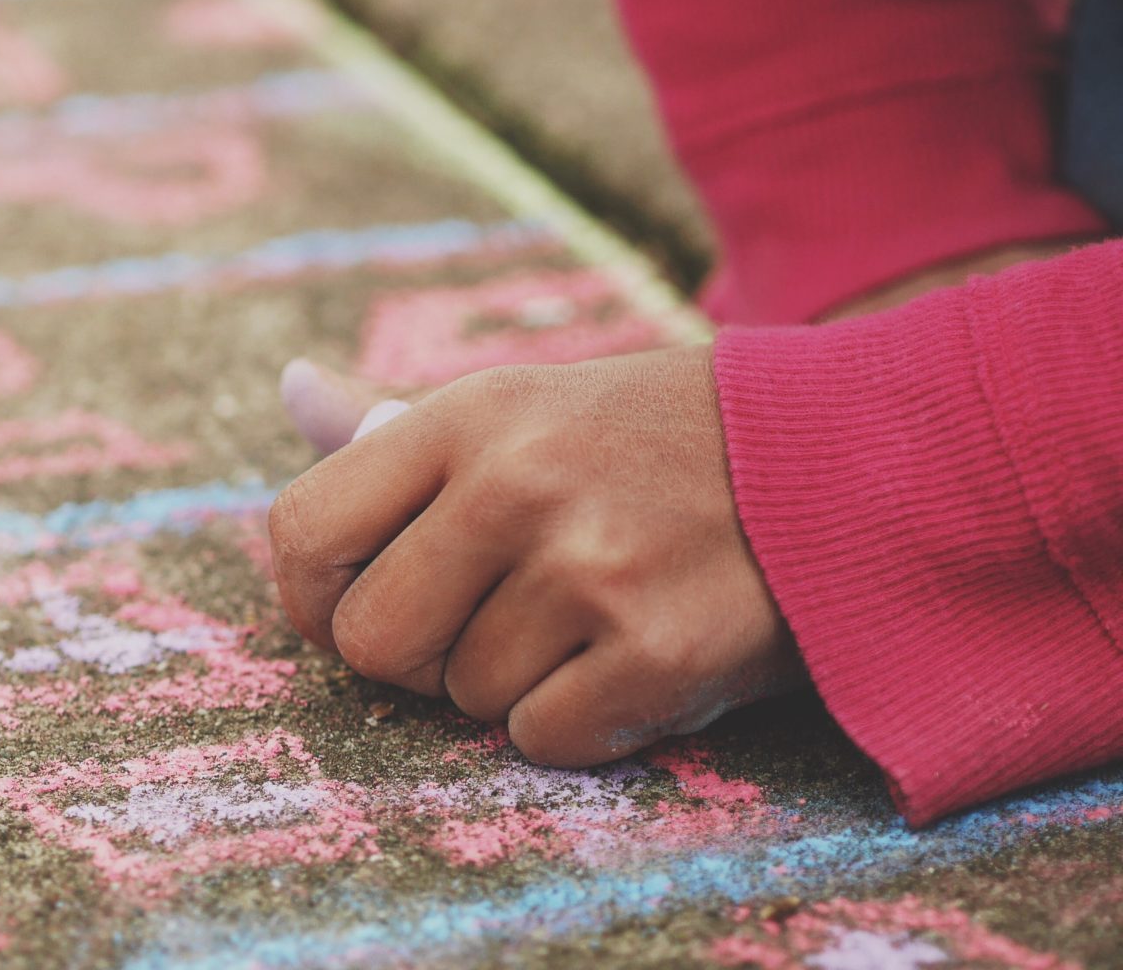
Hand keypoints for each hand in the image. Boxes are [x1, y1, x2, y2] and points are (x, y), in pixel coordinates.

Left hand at [267, 345, 802, 765]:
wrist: (841, 458)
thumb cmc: (649, 442)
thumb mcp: (522, 403)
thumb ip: (394, 427)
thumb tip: (290, 391)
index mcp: (467, 416)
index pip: (304, 531)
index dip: (313, 592)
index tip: (358, 600)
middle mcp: (516, 484)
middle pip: (369, 641)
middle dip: (412, 656)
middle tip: (479, 623)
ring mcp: (590, 569)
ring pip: (462, 698)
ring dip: (511, 681)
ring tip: (584, 617)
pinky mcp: (661, 652)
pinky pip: (542, 739)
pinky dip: (577, 721)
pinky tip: (627, 658)